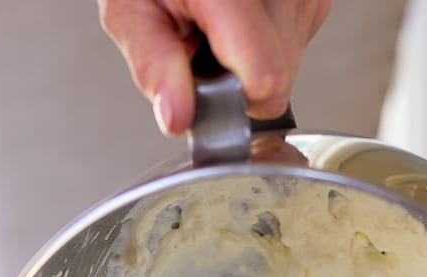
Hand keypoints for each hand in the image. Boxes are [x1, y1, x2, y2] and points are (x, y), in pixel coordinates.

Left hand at [99, 0, 330, 134]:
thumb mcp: (131, 9)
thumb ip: (153, 64)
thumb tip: (177, 116)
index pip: (267, 80)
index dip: (235, 98)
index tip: (207, 77)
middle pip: (278, 81)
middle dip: (239, 77)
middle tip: (207, 40)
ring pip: (289, 68)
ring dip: (252, 60)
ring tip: (222, 24)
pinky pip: (295, 49)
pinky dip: (266, 43)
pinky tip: (242, 19)